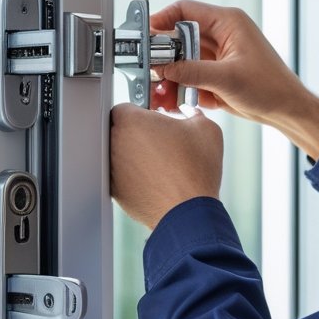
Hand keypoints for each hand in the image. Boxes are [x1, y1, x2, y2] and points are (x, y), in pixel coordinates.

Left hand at [110, 103, 222, 228]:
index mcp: (131, 121)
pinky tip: (156, 179)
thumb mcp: (205, 128)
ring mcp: (112, 169)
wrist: (189, 212)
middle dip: (137, 133)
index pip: (125, 107)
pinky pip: (123, 176)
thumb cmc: (196, 170)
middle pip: (120, 131)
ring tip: (160, 163)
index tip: (154, 121)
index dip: (141, 113)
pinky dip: (135, 176)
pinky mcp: (116, 191)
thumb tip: (190, 113)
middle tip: (159, 141)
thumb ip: (192, 112)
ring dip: (135, 155)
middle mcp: (115, 143)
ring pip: (120, 154)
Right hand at [149, 0, 318, 160]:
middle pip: (180, 37)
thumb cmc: (270, 87)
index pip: (185, 10)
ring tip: (162, 93)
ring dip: (171, 75)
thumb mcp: (227, 79)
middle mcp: (221, 34)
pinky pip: (190, 75)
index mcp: (228, 23)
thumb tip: (163, 67)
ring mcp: (218, 55)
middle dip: (164, 56)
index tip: (144, 34)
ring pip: (183, 59)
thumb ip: (192, 72)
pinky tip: (176, 100)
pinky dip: (182, 87)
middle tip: (151, 71)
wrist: (287, 110)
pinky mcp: (216, 73)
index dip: (162, 19)